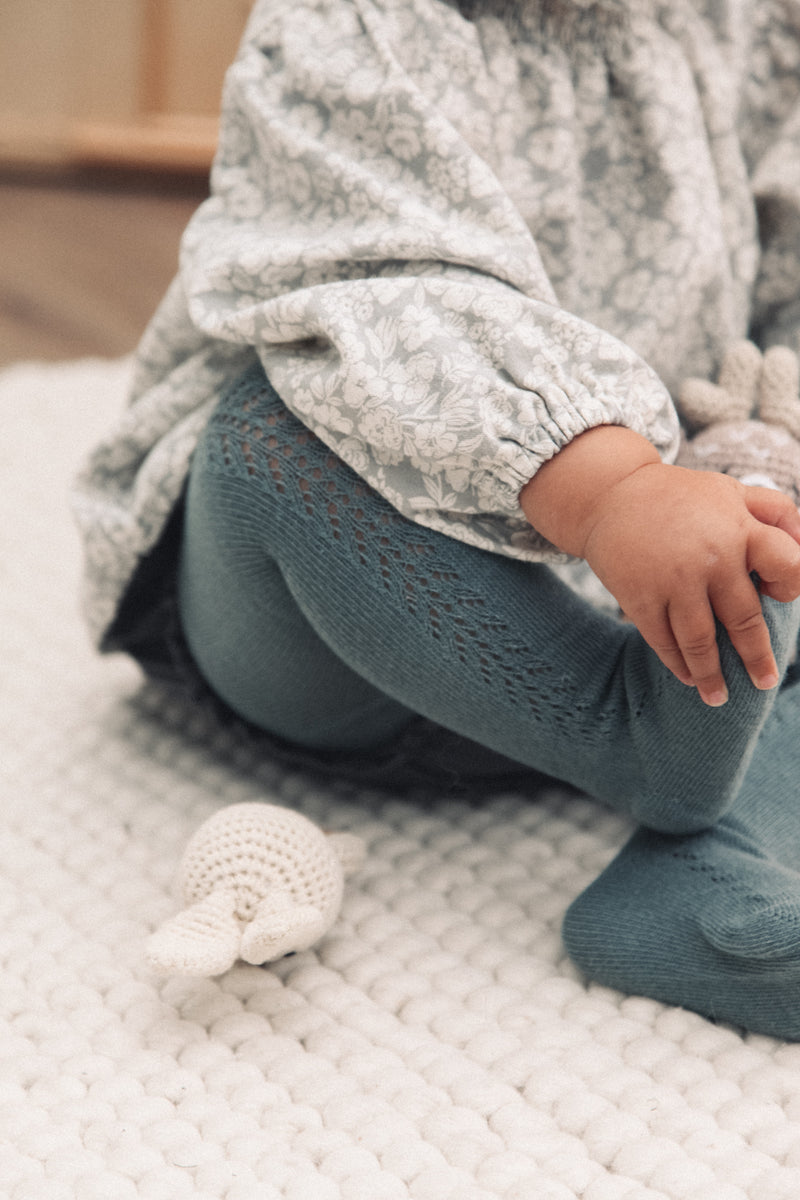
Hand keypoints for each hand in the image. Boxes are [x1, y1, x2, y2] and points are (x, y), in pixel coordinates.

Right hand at [581, 461, 799, 704]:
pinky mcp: (640, 597)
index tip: (779, 598)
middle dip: (756, 658)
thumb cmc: (681, 496)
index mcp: (741, 528)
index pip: (788, 567)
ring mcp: (673, 581)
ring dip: (712, 675)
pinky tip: (688, 677)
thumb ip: (778, 512)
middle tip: (763, 683)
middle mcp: (712, 557)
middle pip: (745, 620)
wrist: (611, 494)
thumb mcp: (732, 490)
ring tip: (719, 698)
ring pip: (701, 641)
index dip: (790, 586)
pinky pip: (663, 641)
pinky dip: (677, 664)